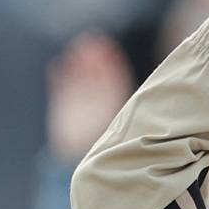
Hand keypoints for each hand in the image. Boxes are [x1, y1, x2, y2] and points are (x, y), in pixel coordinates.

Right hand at [47, 32, 135, 165]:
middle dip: (94, 56)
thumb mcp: (122, 132)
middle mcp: (97, 96)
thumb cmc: (110, 150)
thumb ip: (129, 120)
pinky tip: (59, 65)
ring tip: (77, 50)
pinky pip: (61, 83)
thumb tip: (149, 111)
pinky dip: (59, 74)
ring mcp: (80, 97)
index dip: (110, 62)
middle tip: (92, 42)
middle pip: (95, 70)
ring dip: (77, 60)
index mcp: (112, 100)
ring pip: (79, 73)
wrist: (85, 166)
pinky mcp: (63, 102)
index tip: (109, 50)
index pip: (113, 76)